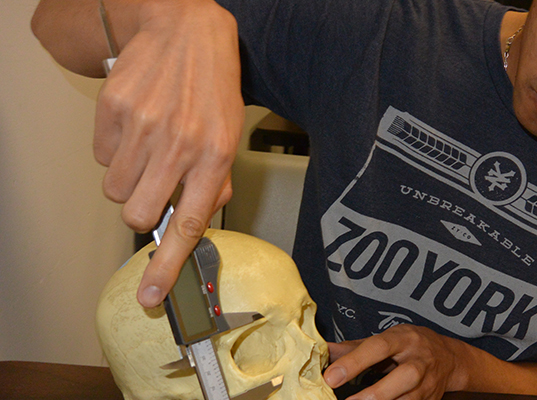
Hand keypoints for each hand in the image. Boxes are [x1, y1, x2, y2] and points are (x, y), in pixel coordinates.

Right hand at [94, 0, 243, 307]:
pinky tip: (137, 126)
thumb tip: (193, 220)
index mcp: (215, 158)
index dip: (167, 267)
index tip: (150, 296)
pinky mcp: (114, 111)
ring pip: (115, 189)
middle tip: (156, 181)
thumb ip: (215, 183)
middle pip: (136, 214)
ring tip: (150, 147)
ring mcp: (144, 128)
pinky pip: (100, 157)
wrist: (186, 32)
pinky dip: (116, 149)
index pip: (187, 226)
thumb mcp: (231, 136)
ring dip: (129, 178)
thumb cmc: (213, 88)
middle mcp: (179, 146)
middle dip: (142, 207)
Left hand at [323, 325, 468, 399]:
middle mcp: (419, 360)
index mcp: (404, 339)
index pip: (378, 347)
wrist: (449, 358)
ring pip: (409, 399)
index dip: (355, 361)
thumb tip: (323, 350)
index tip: (331, 376)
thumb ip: (354, 347)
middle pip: (403, 377)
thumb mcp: (386, 338)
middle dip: (376, 393)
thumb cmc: (410, 345)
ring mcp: (428, 383)